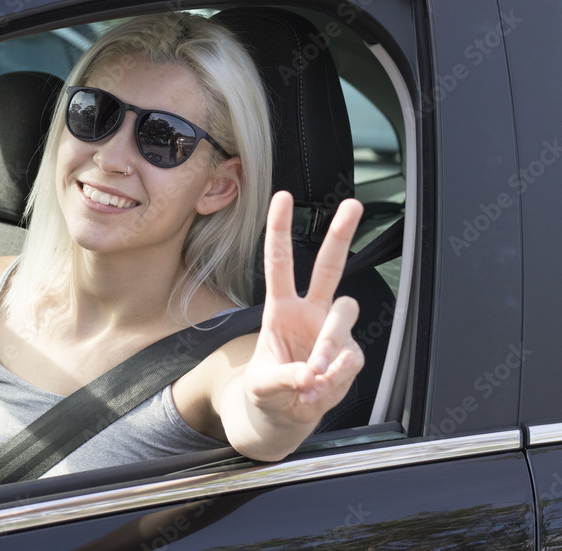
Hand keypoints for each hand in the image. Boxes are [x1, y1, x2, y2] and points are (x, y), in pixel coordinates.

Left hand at [244, 191, 364, 427]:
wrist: (283, 416)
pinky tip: (319, 391)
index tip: (284, 198)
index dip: (280, 230)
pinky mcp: (350, 355)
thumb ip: (284, 377)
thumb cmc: (267, 391)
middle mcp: (310, 313)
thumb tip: (312, 373)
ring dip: (329, 342)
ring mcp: (333, 332)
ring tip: (314, 373)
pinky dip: (335, 377)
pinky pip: (350, 358)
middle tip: (353, 205)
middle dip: (340, 235)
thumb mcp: (262, 385)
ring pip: (345, 313)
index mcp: (280, 309)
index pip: (278, 263)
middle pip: (329, 267)